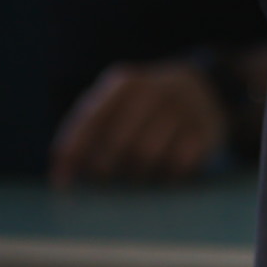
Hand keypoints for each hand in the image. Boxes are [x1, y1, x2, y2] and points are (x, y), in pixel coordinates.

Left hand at [49, 59, 228, 185]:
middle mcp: (155, 91)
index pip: (91, 120)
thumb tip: (59, 175)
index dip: (73, 152)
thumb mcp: (117, 104)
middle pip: (118, 144)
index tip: (61, 182)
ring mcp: (184, 110)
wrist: (206, 90)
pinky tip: (164, 170)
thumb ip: (86, 132)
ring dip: (137, 175)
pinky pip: (178, 166)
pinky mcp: (206, 131)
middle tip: (106, 179)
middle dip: (106, 169)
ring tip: (136, 174)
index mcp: (125, 84)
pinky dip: (166, 175)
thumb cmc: (145, 107)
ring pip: (148, 158)